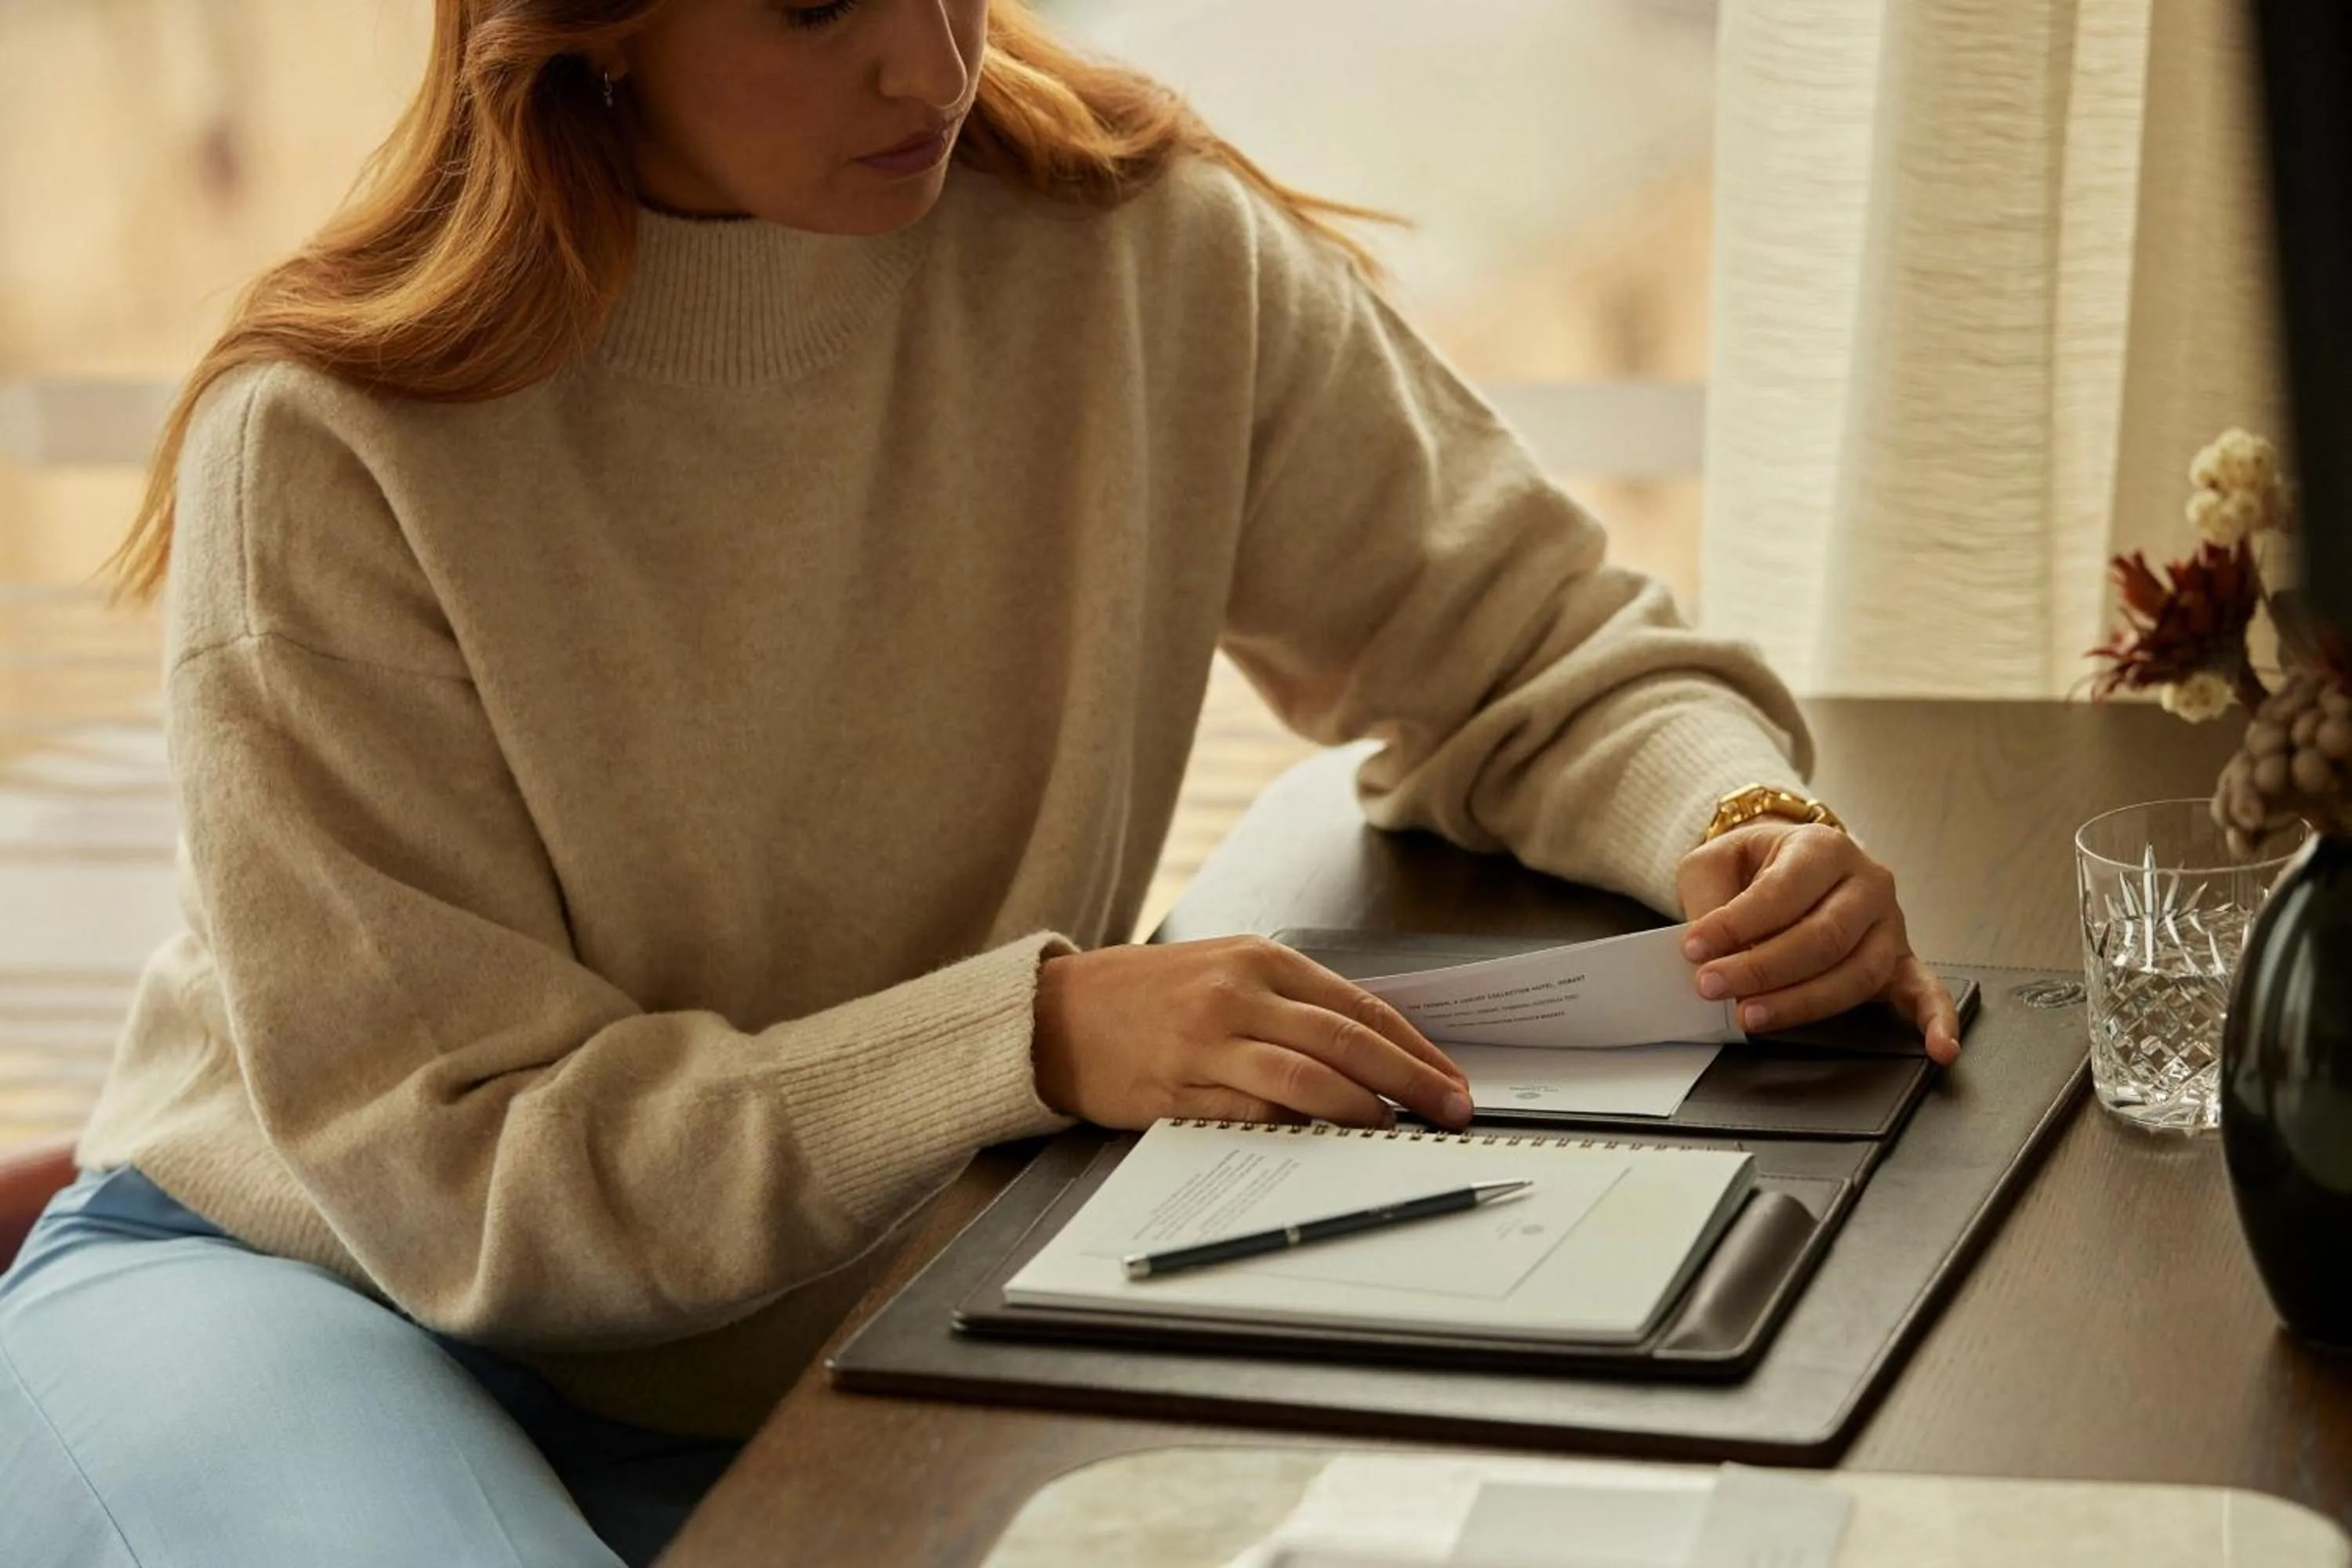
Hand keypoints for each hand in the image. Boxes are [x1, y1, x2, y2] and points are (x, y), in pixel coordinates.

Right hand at [1031, 936, 1474, 1130]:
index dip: (1414, 1048)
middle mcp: (1238, 994)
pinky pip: (1254, 1114)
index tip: (1452, 1080)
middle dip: (1411, 1081)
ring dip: (1364, 1110)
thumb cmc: (1150, 995)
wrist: (1057, 1013)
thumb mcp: (1226, 971)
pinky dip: (1300, 1131)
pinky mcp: (1179, 1088)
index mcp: (1259, 960)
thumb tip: (1377, 1052)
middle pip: (1347, 1041)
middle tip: (1453, 1111)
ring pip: (1307, 1079)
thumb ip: (1293, 1004)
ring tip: (1399, 1132)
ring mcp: (1207, 1042)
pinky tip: (1330, 1143)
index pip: (1359, 1006)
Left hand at [1675, 821, 1961, 1064]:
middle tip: (1712, 986)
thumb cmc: (1754, 866)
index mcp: (1822, 848)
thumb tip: (1704, 951)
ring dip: (1802, 1003)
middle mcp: (1867, 883)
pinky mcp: (1900, 960)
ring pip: (1856, 974)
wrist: (1788, 862)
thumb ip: (1709, 901)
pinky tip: (1939, 1047)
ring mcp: (1889, 924)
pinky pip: (1926, 991)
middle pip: (1822, 937)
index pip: (1781, 891)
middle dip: (1761, 969)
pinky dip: (1936, 1021)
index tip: (1694, 949)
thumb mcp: (1716, 864)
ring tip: (1752, 1017)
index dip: (1736, 925)